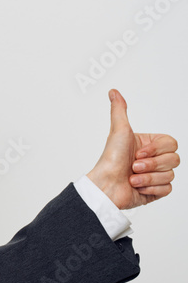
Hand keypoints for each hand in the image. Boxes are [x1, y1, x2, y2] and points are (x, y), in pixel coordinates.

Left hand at [86, 89, 178, 209]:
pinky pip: (167, 189)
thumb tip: (113, 92)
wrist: (106, 185)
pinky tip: (137, 187)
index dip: (156, 149)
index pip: (171, 143)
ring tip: (132, 178)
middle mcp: (153, 159)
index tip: (138, 152)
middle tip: (133, 166)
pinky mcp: (156, 191)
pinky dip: (151, 189)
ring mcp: (155, 176)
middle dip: (152, 164)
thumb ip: (119, 110)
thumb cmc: (111, 158)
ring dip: (148, 177)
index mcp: (148, 145)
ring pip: (170, 175)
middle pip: (175, 159)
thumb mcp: (118, 130)